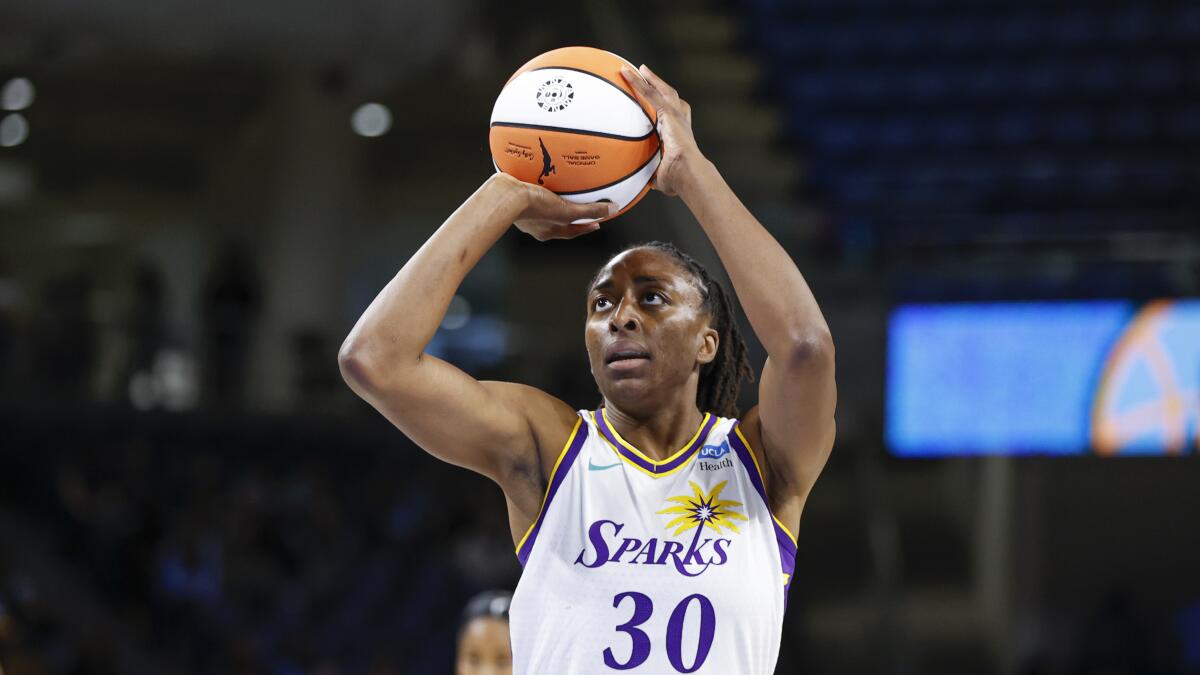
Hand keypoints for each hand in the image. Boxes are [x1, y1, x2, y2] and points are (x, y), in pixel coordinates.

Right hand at [491, 173, 614, 240]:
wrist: (505, 196)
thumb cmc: (533, 207)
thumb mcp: (567, 211)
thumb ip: (589, 211)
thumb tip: (612, 210)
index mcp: (547, 232)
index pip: (572, 232)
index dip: (585, 228)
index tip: (596, 224)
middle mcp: (535, 226)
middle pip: (557, 221)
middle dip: (569, 216)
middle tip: (579, 208)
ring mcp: (524, 214)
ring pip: (543, 209)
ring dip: (552, 202)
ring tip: (559, 191)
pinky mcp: (515, 199)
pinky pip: (530, 195)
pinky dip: (537, 190)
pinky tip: (538, 179)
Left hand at [621, 64, 703, 196]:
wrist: (686, 172)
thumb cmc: (677, 180)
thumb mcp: (660, 176)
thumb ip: (650, 173)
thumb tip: (639, 182)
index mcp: (679, 134)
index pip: (672, 116)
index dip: (665, 107)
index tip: (657, 103)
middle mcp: (680, 121)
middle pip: (669, 97)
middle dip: (659, 85)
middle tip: (647, 75)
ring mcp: (676, 115)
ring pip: (661, 91)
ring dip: (649, 79)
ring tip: (638, 69)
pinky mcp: (669, 112)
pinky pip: (650, 93)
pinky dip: (638, 82)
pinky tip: (626, 73)